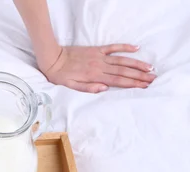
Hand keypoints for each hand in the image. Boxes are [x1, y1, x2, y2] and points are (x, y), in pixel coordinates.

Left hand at [40, 45, 155, 92]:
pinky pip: (113, 47)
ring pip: (122, 60)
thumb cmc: (61, 75)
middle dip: (139, 76)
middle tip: (153, 79)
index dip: (132, 84)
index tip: (144, 86)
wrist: (53, 58)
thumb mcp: (71, 86)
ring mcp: (99, 57)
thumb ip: (88, 88)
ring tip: (149, 68)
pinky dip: (125, 47)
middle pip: (123, 72)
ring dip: (136, 64)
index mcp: (95, 77)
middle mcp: (100, 66)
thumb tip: (104, 89)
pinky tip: (136, 48)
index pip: (118, 82)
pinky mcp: (97, 50)